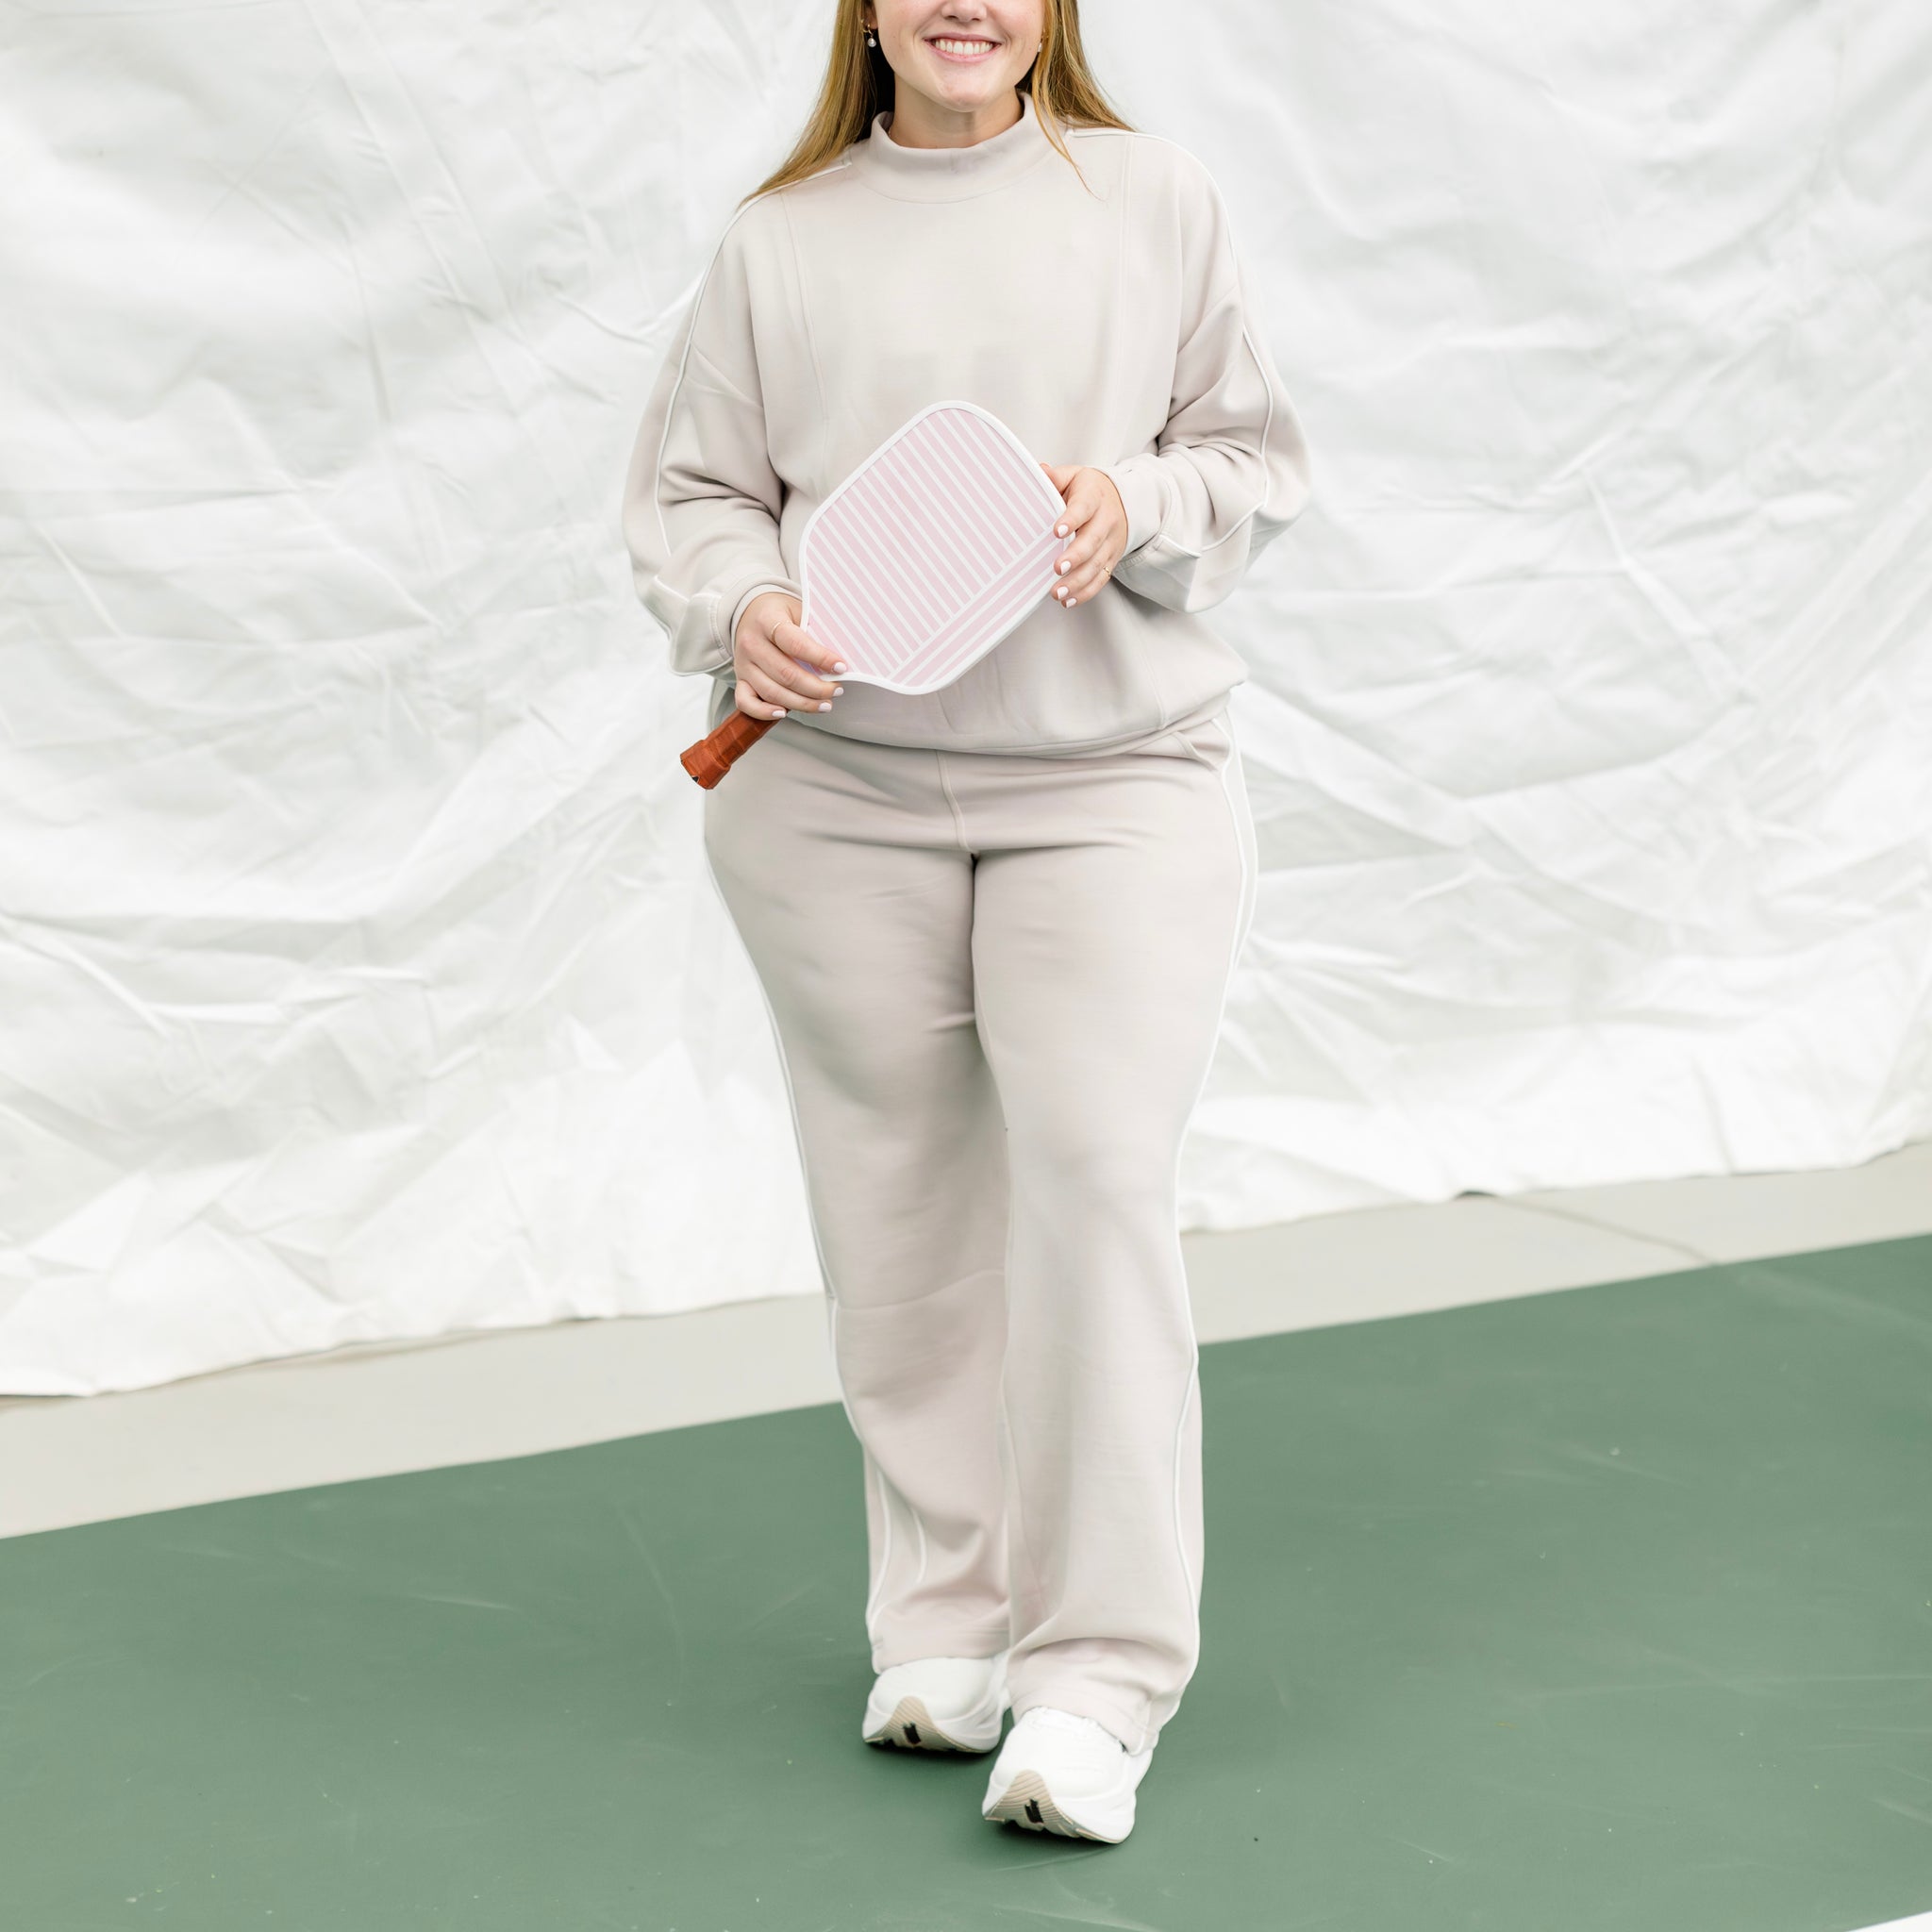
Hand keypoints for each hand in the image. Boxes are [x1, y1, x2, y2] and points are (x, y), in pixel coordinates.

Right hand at [732, 592, 845, 721]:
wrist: (751, 611)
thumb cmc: (780, 612)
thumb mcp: (799, 609)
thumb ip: (815, 631)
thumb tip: (838, 660)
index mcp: (767, 620)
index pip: (796, 644)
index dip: (820, 658)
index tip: (841, 667)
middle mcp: (751, 643)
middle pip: (786, 674)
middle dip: (816, 688)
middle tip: (837, 690)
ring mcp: (743, 664)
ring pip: (772, 692)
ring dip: (802, 703)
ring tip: (824, 704)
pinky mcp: (740, 679)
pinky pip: (746, 703)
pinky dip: (764, 712)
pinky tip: (784, 713)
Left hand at [1038, 464, 1127, 608]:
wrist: (1123, 501)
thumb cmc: (1090, 491)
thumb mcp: (1074, 477)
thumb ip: (1056, 477)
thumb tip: (1041, 471)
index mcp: (1094, 497)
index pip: (1084, 508)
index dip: (1071, 520)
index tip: (1057, 531)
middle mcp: (1106, 521)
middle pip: (1092, 541)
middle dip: (1075, 557)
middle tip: (1057, 568)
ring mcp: (1110, 543)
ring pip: (1096, 564)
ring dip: (1077, 581)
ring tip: (1058, 592)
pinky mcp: (1111, 559)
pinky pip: (1101, 579)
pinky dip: (1085, 592)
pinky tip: (1069, 600)